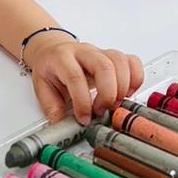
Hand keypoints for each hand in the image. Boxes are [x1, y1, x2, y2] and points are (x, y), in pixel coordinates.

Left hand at [25, 34, 143, 124]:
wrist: (53, 51)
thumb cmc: (50, 68)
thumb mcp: (42, 87)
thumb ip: (52, 107)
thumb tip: (62, 126)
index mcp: (62, 58)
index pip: (75, 77)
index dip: (82, 101)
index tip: (84, 118)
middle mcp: (84, 52)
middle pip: (103, 66)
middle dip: (107, 94)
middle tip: (101, 111)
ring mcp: (100, 52)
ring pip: (120, 61)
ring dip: (122, 88)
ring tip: (113, 104)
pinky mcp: (114, 57)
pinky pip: (132, 61)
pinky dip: (135, 79)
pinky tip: (127, 93)